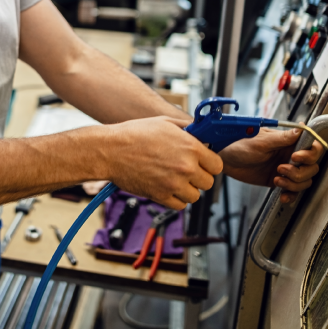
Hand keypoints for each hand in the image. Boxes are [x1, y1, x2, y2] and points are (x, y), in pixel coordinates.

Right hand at [106, 116, 223, 210]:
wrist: (110, 150)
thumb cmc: (134, 134)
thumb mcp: (164, 123)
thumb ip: (187, 129)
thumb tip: (201, 133)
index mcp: (191, 147)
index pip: (217, 165)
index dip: (210, 164)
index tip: (203, 163)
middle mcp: (186, 167)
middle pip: (208, 182)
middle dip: (199, 177)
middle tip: (186, 171)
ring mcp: (174, 183)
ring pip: (195, 196)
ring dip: (187, 189)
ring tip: (174, 179)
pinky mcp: (161, 196)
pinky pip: (179, 205)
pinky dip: (175, 199)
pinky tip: (166, 187)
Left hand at [220, 129, 323, 203]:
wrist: (223, 158)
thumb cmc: (237, 143)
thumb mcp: (260, 141)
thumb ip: (282, 138)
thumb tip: (301, 130)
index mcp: (288, 142)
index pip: (312, 147)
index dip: (309, 155)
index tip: (296, 158)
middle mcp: (289, 155)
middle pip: (311, 167)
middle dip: (299, 172)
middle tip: (281, 169)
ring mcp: (284, 168)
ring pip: (304, 181)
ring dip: (293, 184)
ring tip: (277, 180)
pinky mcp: (277, 180)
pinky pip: (292, 190)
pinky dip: (290, 195)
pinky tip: (283, 195)